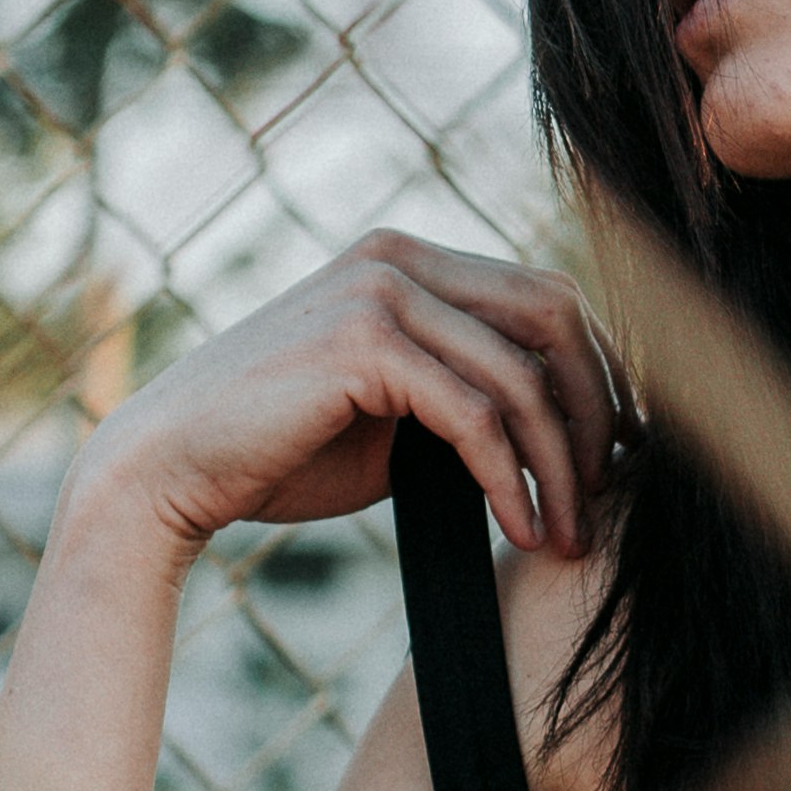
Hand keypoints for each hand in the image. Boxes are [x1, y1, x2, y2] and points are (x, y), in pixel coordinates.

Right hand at [75, 231, 620, 558]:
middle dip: (597, 408)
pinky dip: (510, 477)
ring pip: (521, 374)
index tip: (623, 449)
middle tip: (610, 491)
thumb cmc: (281, 453)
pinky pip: (475, 414)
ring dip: (560, 463)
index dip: (601, 372)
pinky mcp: (362, 342)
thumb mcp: (396, 415)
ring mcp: (380, 291)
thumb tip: (564, 421)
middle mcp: (399, 258)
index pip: (545, 299)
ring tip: (569, 533)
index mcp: (410, 261)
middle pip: (555, 316)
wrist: (167, 471)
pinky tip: (522, 527)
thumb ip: (467, 395)